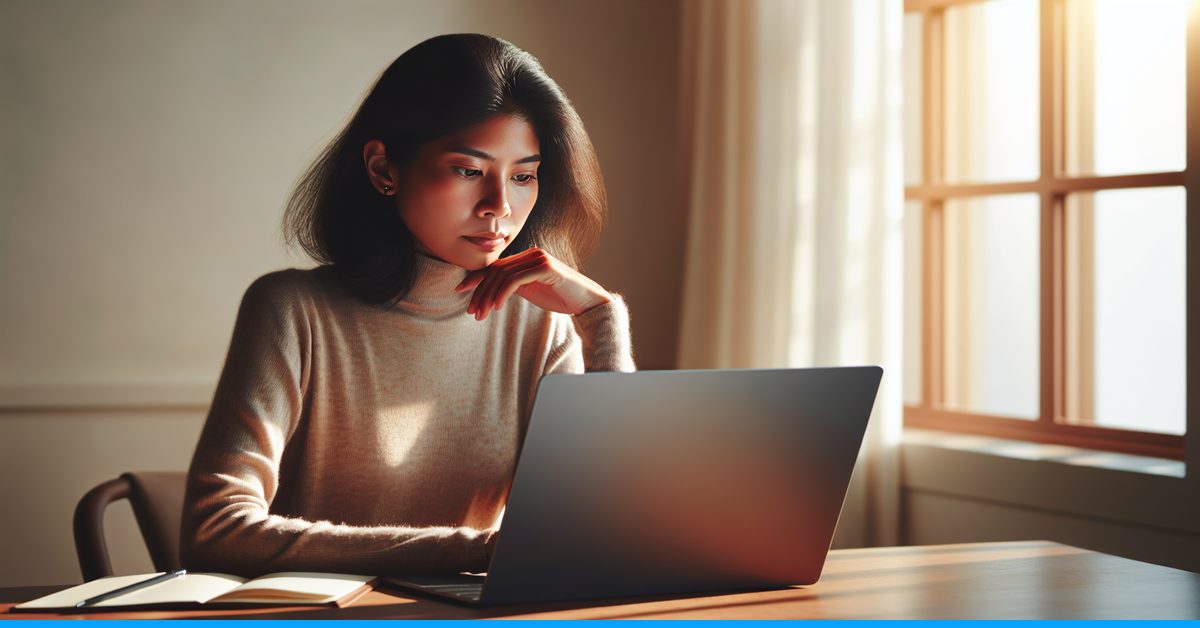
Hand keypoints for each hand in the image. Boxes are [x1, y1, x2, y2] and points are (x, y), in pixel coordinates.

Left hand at [455, 247, 611, 320]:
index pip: (496, 266)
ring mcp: (538, 258)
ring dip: (488, 296)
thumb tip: (489, 291)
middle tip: (471, 312)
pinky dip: (502, 293)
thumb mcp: (531, 290)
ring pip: (503, 276)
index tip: (461, 292)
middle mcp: (531, 254)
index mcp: (526, 258)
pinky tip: (496, 307)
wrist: (587, 302)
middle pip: (496, 271)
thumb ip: (513, 285)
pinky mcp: (545, 267)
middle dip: (480, 292)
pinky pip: (516, 279)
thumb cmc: (560, 298)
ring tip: (481, 314)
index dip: (476, 278)